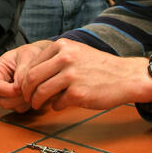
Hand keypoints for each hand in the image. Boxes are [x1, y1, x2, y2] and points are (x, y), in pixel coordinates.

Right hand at [0, 41, 51, 111]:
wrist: (39, 57)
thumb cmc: (30, 54)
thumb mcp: (27, 56)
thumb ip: (22, 71)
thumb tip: (19, 88)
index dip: (10, 90)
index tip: (24, 87)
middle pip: (2, 100)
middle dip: (19, 97)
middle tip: (33, 90)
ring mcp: (4, 94)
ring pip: (11, 106)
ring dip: (25, 101)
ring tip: (35, 90)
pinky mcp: (14, 101)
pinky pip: (20, 109)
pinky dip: (29, 104)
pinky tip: (35, 93)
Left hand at [9, 39, 151, 112]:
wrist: (126, 77)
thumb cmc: (99, 67)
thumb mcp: (76, 52)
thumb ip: (56, 58)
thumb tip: (31, 74)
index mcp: (62, 46)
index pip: (33, 63)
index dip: (26, 78)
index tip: (26, 86)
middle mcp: (64, 58)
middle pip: (32, 78)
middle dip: (26, 91)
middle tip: (28, 98)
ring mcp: (71, 76)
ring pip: (41, 91)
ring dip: (37, 101)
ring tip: (38, 104)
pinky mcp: (78, 93)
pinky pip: (57, 103)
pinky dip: (56, 106)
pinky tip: (61, 105)